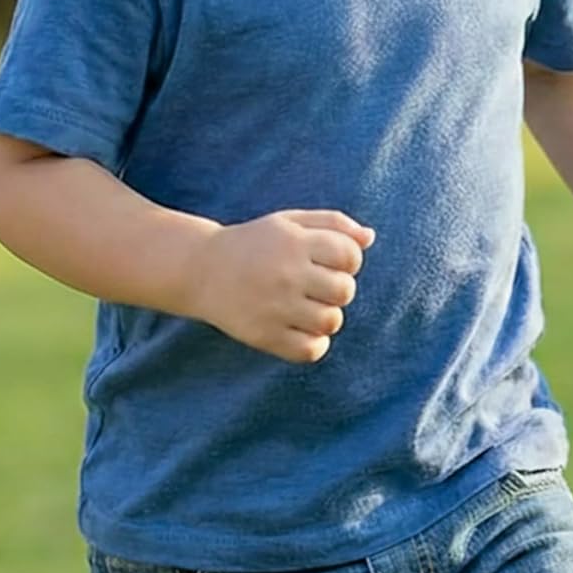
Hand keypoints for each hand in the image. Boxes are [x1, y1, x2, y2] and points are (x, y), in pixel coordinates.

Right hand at [189, 210, 373, 364]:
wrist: (202, 270)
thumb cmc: (255, 243)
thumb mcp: (290, 222)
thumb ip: (333, 223)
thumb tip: (370, 237)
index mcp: (295, 242)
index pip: (350, 255)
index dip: (349, 260)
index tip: (330, 262)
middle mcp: (287, 274)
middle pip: (345, 291)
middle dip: (338, 288)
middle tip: (316, 285)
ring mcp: (276, 307)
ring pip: (331, 321)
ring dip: (326, 316)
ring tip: (307, 307)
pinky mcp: (265, 336)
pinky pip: (312, 350)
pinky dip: (314, 343)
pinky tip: (300, 328)